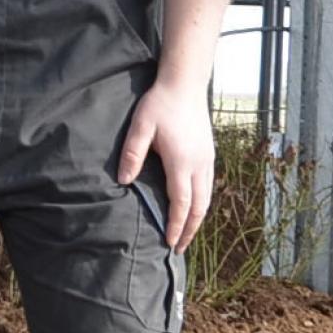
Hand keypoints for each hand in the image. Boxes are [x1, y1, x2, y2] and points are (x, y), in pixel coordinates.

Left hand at [115, 73, 214, 251]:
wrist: (185, 85)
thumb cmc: (159, 105)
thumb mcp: (140, 127)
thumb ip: (132, 154)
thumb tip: (123, 181)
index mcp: (182, 162)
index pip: (181, 203)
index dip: (175, 225)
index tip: (170, 243)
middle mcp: (199, 165)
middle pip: (199, 207)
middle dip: (189, 230)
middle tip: (179, 247)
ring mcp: (207, 160)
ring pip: (207, 198)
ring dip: (197, 218)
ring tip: (186, 233)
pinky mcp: (209, 154)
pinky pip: (208, 186)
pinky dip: (202, 203)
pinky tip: (193, 207)